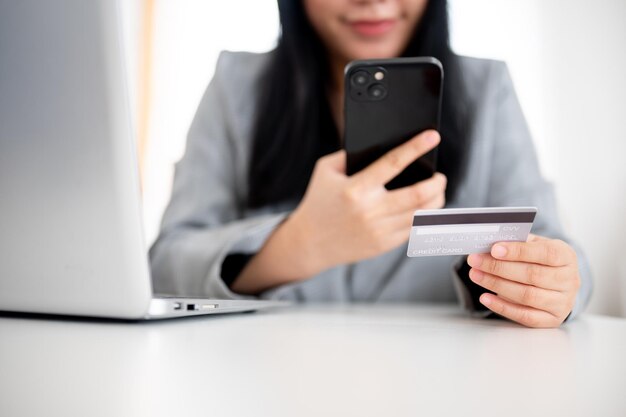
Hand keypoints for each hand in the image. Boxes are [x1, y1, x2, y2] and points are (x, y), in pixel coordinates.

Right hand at [287, 129, 446, 275]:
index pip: (393, 163)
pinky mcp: (383, 245)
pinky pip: (413, 229)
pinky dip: (424, 217)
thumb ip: (349, 155)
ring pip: (421, 214)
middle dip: (437, 182)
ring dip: (436, 201)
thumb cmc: (318, 201)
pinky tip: (426, 209)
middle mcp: (370, 211)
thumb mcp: (325, 171)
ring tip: (437, 192)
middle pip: (418, 194)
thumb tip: (382, 144)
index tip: (433, 136)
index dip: (416, 147)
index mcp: (355, 188)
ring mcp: (378, 230)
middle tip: (440, 176)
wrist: (309, 242)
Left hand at [467, 234, 580, 327]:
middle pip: (532, 275)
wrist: (558, 283)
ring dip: (497, 285)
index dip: (518, 251)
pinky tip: (485, 297)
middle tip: (475, 261)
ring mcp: (563, 302)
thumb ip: (517, 242)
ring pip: (527, 295)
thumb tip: (491, 243)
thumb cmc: (541, 259)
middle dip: (499, 267)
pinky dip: (502, 307)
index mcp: (566, 256)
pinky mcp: (552, 319)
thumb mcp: (535, 245)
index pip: (545, 253)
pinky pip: (525, 316)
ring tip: (476, 275)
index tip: (494, 249)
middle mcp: (569, 280)